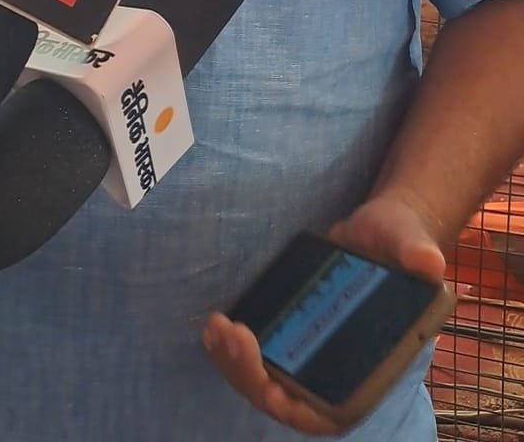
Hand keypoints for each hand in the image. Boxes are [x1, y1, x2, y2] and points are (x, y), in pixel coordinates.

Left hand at [202, 194, 445, 435]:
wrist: (379, 228)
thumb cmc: (400, 241)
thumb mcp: (409, 242)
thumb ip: (417, 254)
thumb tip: (428, 262)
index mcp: (370, 366)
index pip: (328, 413)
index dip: (296, 410)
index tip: (269, 388)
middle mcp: (334, 369)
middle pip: (283, 398)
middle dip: (250, 375)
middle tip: (230, 335)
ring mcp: (308, 354)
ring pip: (262, 380)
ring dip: (233, 363)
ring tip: (215, 327)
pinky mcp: (289, 333)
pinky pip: (255, 354)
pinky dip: (231, 346)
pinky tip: (214, 325)